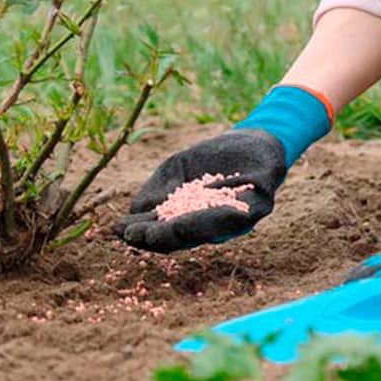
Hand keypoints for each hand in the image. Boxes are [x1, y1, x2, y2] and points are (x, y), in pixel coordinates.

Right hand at [115, 84, 331, 252]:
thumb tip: (134, 212)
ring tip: (167, 227)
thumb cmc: (208, 160)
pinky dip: (224, 208)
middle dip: (162, 235)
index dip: (144, 233)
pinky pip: (243, 211)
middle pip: (187, 237)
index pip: (166, 233)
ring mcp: (238, 219)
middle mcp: (214, 227)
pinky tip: (207, 198)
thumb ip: (157, 191)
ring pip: (214, 229)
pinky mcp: (260, 203)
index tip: (120, 230)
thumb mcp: (175, 171)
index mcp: (192, 222)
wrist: (249, 143)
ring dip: (190, 228)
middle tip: (137, 234)